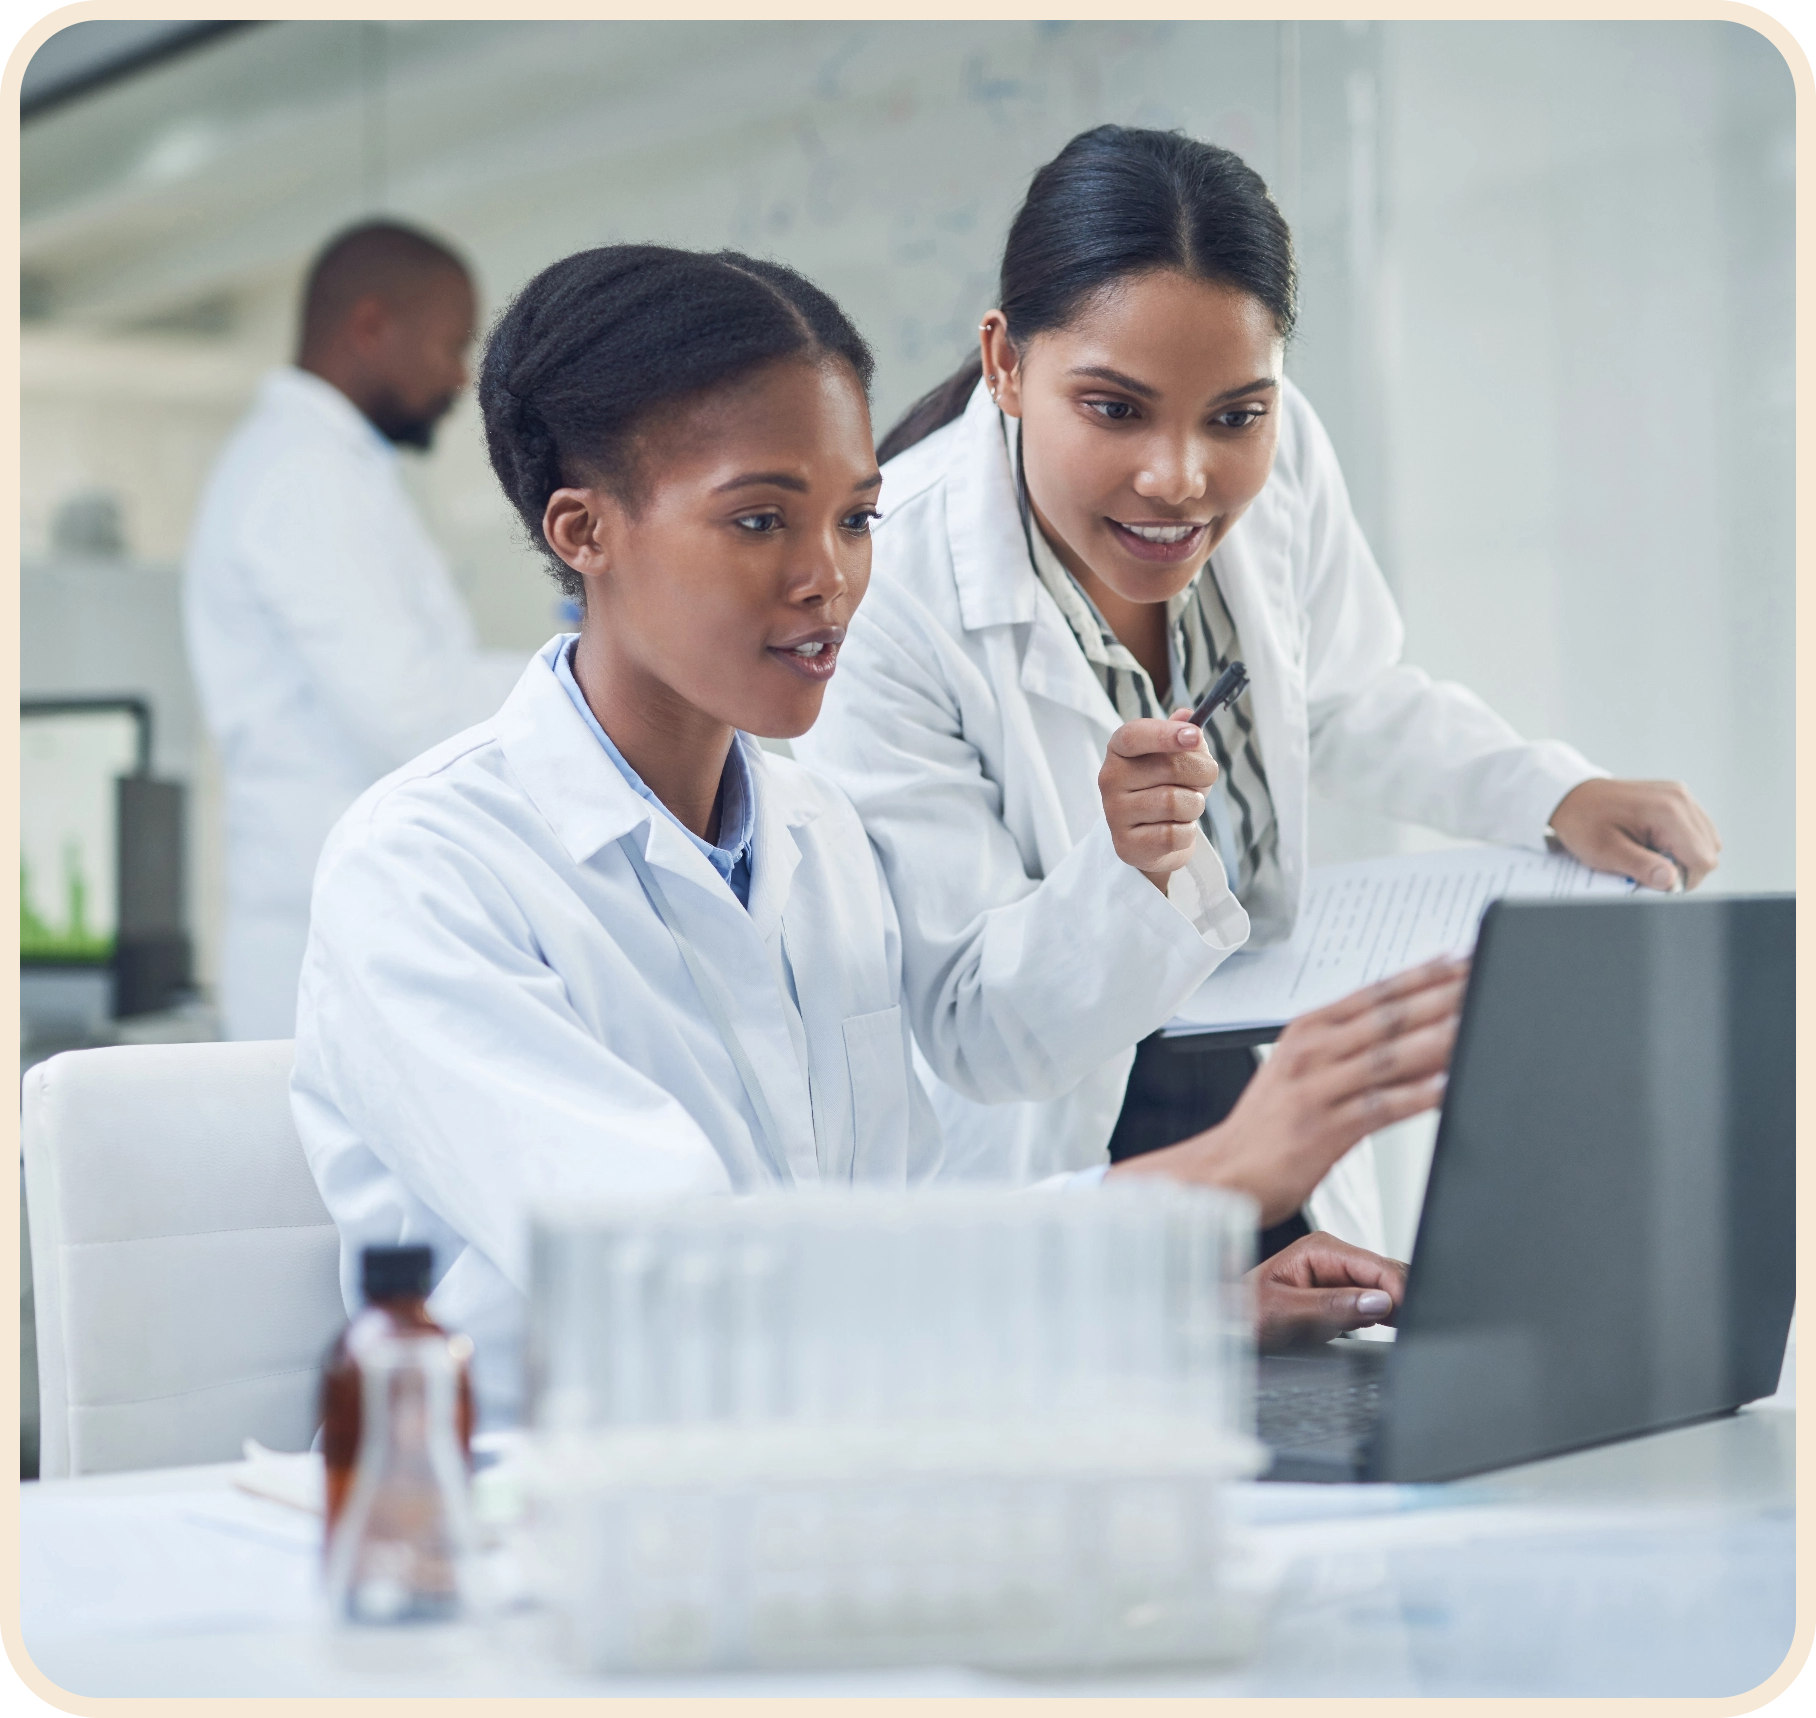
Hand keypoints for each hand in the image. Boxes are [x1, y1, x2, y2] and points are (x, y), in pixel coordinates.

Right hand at [1098, 709, 1219, 891]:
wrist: (1153, 839)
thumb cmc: (1168, 787)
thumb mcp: (1178, 756)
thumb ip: (1184, 734)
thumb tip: (1187, 716)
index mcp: (1119, 750)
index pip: (1134, 736)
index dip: (1165, 734)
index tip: (1194, 736)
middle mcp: (1110, 778)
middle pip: (1170, 768)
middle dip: (1202, 773)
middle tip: (1204, 779)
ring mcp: (1114, 813)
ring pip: (1175, 803)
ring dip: (1195, 805)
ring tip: (1187, 807)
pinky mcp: (1126, 845)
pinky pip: (1174, 835)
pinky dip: (1187, 832)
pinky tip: (1177, 829)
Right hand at [1107, 956, 1466, 1224]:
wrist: (1220, 1171)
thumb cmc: (1265, 1126)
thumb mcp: (1298, 1069)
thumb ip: (1345, 1047)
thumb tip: (1403, 1031)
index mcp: (1308, 1031)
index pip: (1375, 993)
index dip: (1421, 975)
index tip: (1461, 960)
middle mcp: (1313, 1052)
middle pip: (1388, 1017)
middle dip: (1441, 997)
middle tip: (1483, 980)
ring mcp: (1318, 1089)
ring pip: (1389, 1057)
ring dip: (1438, 1039)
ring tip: (1477, 1023)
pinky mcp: (1325, 1129)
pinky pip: (1381, 1108)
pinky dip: (1417, 1096)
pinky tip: (1448, 1087)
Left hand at [1250, 1232, 1406, 1350]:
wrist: (1228, 1324)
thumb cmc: (1244, 1312)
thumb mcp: (1284, 1312)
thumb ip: (1331, 1305)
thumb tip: (1377, 1301)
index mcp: (1321, 1249)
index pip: (1378, 1266)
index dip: (1399, 1293)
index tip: (1408, 1319)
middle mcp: (1334, 1256)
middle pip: (1388, 1275)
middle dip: (1401, 1302)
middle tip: (1405, 1332)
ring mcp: (1341, 1275)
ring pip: (1387, 1290)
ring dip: (1393, 1311)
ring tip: (1388, 1332)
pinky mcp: (1344, 1293)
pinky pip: (1376, 1303)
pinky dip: (1383, 1318)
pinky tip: (1374, 1329)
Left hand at [1548, 777, 1720, 891]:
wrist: (1571, 796)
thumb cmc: (1584, 822)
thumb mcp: (1605, 851)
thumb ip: (1641, 866)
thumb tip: (1671, 882)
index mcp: (1667, 811)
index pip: (1702, 860)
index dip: (1683, 879)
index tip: (1654, 880)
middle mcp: (1680, 799)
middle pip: (1708, 851)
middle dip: (1682, 868)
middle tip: (1648, 866)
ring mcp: (1681, 795)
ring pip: (1706, 841)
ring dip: (1683, 855)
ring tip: (1649, 852)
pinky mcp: (1678, 797)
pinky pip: (1696, 829)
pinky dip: (1680, 842)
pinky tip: (1653, 842)